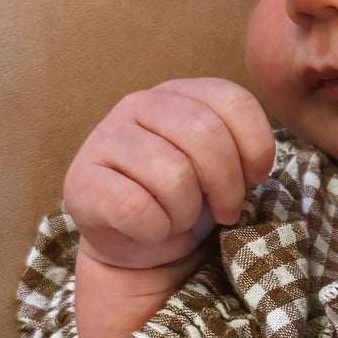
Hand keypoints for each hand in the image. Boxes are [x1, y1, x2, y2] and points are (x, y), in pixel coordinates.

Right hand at [63, 78, 275, 269]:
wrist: (137, 245)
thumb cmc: (184, 200)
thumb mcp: (220, 166)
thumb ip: (236, 146)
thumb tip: (255, 165)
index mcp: (178, 93)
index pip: (233, 100)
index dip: (255, 145)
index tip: (254, 177)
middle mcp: (138, 104)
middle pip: (206, 136)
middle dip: (227, 186)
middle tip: (224, 211)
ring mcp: (105, 139)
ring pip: (173, 175)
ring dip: (188, 212)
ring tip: (180, 218)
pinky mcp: (82, 181)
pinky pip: (137, 209)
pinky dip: (157, 230)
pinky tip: (152, 229)